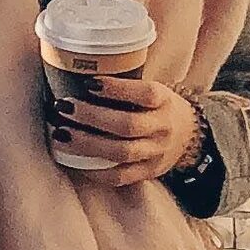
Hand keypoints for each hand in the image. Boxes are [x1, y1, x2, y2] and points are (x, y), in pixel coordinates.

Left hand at [52, 78, 198, 186]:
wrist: (189, 136)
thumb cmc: (156, 107)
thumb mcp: (151, 90)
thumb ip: (124, 86)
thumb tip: (74, 72)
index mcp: (164, 101)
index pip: (145, 94)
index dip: (116, 89)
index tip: (88, 83)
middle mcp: (163, 128)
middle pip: (127, 125)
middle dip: (91, 117)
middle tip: (64, 107)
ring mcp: (156, 153)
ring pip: (121, 152)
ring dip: (87, 144)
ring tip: (60, 134)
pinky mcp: (147, 172)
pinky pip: (119, 176)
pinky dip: (94, 170)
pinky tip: (73, 159)